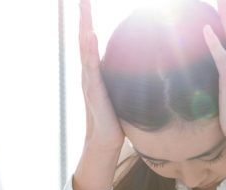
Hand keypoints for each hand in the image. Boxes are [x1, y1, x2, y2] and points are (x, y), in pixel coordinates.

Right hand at [79, 0, 123, 150]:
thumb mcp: (121, 90)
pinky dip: (89, 49)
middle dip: (83, 16)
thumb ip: (125, 76)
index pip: (90, 39)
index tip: (87, 1)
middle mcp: (88, 71)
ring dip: (84, 26)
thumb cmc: (115, 116)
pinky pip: (90, 66)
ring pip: (84, 48)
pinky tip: (90, 35)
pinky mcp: (93, 90)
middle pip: (84, 37)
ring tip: (83, 8)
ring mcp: (89, 80)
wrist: (107, 139)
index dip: (89, 20)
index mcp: (95, 69)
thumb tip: (142, 64)